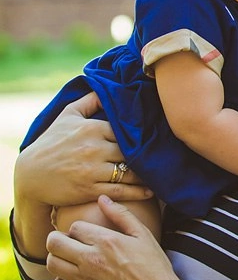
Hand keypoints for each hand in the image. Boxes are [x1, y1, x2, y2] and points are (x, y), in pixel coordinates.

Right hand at [15, 92, 150, 206]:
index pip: (127, 130)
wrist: (30, 174)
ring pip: (130, 171)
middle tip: (165, 154)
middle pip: (132, 151)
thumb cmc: (51, 142)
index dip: (142, 134)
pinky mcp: (89, 189)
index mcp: (93, 128)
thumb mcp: (68, 115)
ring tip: (160, 172)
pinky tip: (150, 190)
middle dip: (147, 153)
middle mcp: (94, 148)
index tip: (156, 135)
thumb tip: (109, 87)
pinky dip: (138, 192)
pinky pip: (120, 190)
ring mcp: (92, 170)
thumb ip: (91, 100)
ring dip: (146, 173)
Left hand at [45, 195, 177, 279]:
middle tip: (69, 239)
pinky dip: (61, 275)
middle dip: (58, 238)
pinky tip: (74, 270)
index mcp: (106, 241)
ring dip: (57, 256)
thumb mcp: (142, 234)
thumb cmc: (151, 263)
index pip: (75, 227)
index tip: (87, 231)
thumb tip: (103, 198)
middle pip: (55, 243)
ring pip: (52, 263)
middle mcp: (91, 259)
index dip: (79, 226)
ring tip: (70, 253)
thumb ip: (121, 214)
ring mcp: (85, 276)